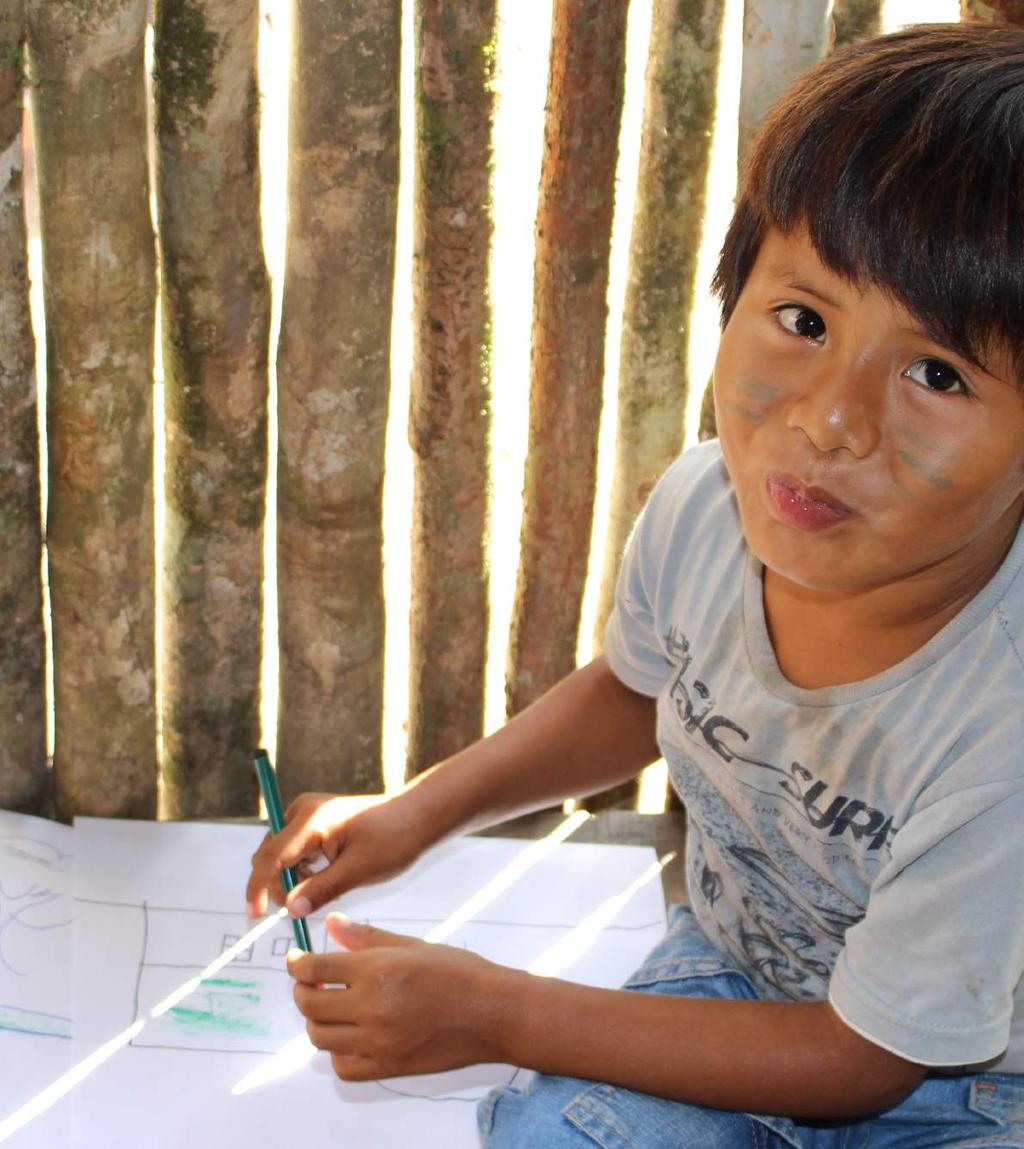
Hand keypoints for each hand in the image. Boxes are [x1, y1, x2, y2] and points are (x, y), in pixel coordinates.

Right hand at [246, 793, 428, 919]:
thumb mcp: (358, 870)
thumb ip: (321, 889)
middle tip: (300, 909)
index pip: (270, 857)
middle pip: (270, 855)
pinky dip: (302, 869)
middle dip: (277, 885)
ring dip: (292, 878)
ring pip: (281, 855)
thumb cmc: (393, 839)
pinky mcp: (315, 821)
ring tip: (325, 891)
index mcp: (310, 819)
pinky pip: (295, 850)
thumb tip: (289, 909)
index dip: (258, 888)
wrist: (417, 816)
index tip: (255, 915)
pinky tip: (326, 879)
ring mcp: (308, 814)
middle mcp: (302, 811)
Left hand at [287, 913, 513, 1080]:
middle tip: (311, 980)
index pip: (315, 968)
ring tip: (332, 1005)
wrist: (493, 1012)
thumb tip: (332, 924)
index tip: (297, 959)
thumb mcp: (412, 945)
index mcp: (377, 971)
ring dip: (317, 1020)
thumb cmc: (458, 972)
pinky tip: (350, 1034)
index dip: (298, 963)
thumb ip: (366, 937)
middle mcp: (372, 1009)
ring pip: (320, 1037)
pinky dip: (338, 1052)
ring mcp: (378, 1043)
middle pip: (310, 1004)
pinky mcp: (388, 1068)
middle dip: (302, 990)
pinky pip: (343, 1067)